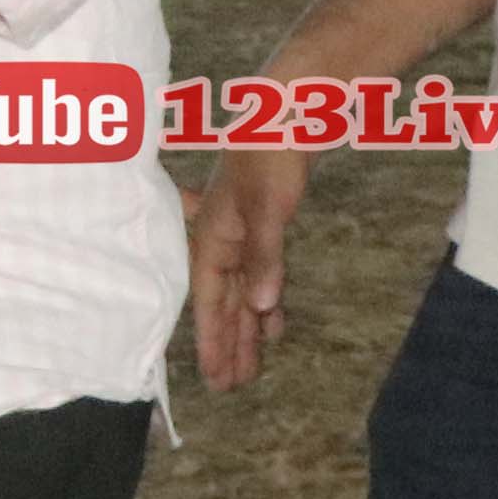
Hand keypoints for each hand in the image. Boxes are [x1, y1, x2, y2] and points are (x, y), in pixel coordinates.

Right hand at [185, 146, 316, 389]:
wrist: (288, 110)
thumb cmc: (270, 155)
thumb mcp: (267, 209)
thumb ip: (265, 258)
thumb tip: (260, 306)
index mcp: (213, 239)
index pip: (209, 302)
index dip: (212, 341)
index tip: (215, 378)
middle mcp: (222, 241)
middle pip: (223, 305)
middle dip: (228, 345)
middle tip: (231, 388)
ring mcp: (242, 234)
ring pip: (241, 293)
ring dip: (246, 329)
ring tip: (250, 368)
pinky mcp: (264, 227)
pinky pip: (258, 276)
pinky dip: (265, 301)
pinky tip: (273, 322)